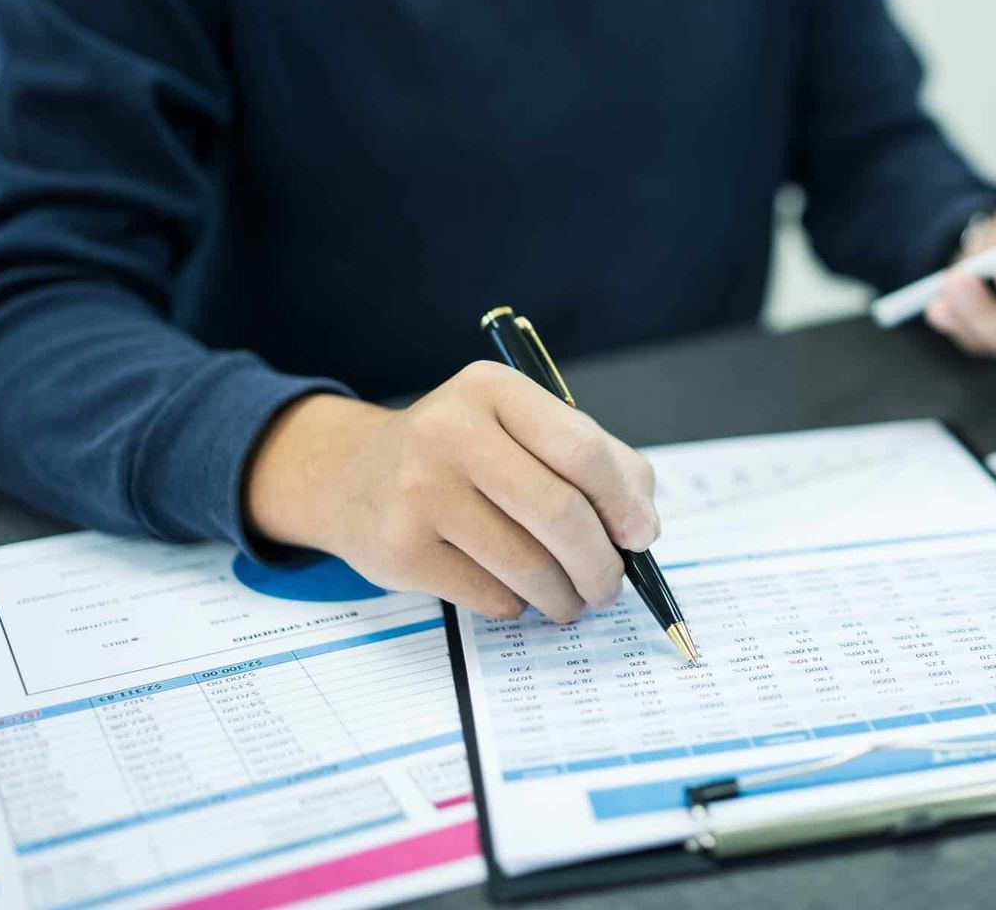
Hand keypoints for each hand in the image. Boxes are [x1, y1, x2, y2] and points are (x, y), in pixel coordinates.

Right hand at [245, 362, 658, 620]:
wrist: (352, 476)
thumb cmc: (464, 455)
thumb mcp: (523, 429)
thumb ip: (599, 463)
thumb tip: (643, 528)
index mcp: (492, 389)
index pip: (581, 449)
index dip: (622, 502)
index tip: (640, 537)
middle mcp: (450, 431)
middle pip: (559, 513)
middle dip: (600, 564)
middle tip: (610, 587)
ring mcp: (419, 491)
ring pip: (528, 565)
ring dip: (564, 596)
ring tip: (571, 600)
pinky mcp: (400, 549)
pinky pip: (490, 595)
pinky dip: (519, 605)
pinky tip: (516, 593)